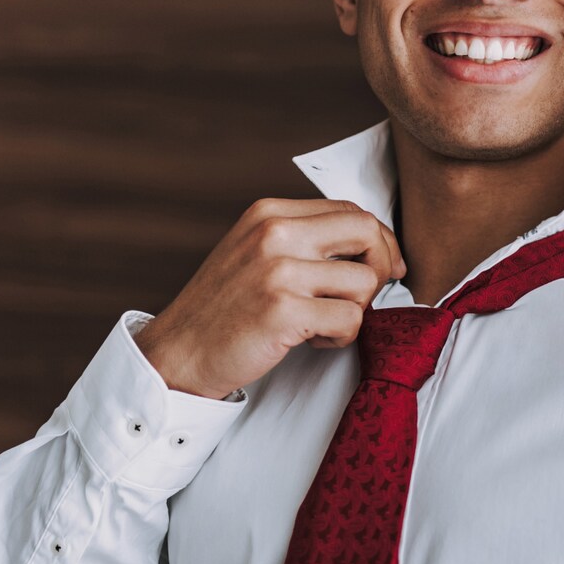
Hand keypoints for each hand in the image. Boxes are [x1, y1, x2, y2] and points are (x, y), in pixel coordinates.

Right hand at [133, 199, 405, 398]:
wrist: (178, 353)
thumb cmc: (223, 310)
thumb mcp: (255, 253)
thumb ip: (302, 239)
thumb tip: (371, 244)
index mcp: (270, 214)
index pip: (351, 210)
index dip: (379, 241)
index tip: (385, 267)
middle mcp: (274, 233)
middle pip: (367, 231)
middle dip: (382, 265)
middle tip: (368, 296)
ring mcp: (278, 270)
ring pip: (365, 280)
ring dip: (356, 310)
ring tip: (323, 324)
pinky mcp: (283, 309)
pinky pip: (351, 319)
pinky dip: (341, 337)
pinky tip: (313, 341)